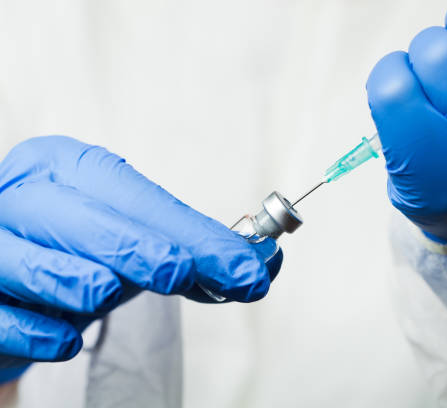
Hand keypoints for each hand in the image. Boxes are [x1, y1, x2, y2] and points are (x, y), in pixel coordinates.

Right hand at [0, 136, 280, 377]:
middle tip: (181, 272)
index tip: (244, 267)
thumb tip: (262, 264)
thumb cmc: (81, 252)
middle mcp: (20, 195)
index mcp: (66, 168)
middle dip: (136, 245)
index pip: (132, 194)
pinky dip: (33, 329)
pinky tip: (66, 341)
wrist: (17, 284)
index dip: (190, 231)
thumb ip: (193, 249)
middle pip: (74, 214)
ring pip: (22, 256)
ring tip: (104, 292)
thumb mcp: (138, 240)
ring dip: (74, 278)